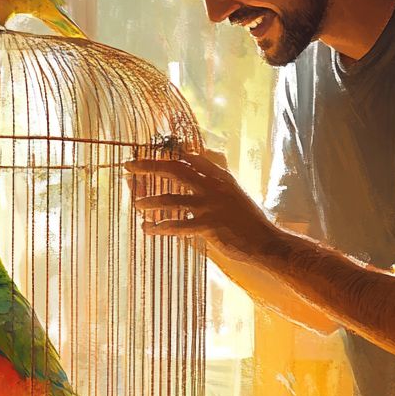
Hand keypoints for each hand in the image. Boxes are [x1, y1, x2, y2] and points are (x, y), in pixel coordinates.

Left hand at [124, 151, 275, 258]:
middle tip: (129, 165)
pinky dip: (159, 227)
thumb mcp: (233, 193)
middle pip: (175, 170)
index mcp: (219, 177)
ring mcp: (210, 205)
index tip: (147, 154)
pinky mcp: (208, 226)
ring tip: (136, 205)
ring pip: (171, 198)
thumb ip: (214, 181)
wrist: (266, 241)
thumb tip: (194, 171)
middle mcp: (213, 187)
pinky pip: (177, 225)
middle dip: (148, 166)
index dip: (167, 155)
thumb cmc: (247, 220)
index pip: (189, 158)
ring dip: (149, 201)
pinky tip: (147, 229)